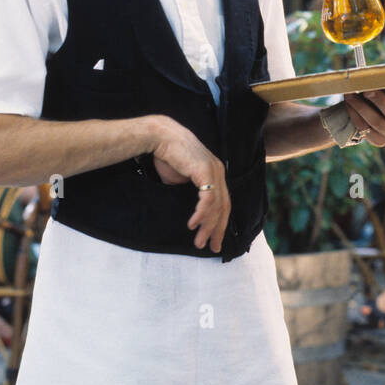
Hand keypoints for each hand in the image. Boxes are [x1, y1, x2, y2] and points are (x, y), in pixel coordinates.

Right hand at [149, 118, 230, 252]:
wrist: (160, 137)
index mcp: (215, 172)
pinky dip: (201, 214)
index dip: (220, 223)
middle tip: (213, 248)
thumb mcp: (182, 179)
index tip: (215, 240)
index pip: (223, 202)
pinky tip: (193, 224)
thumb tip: (192, 212)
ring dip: (208, 226)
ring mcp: (214, 170)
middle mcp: (219, 171)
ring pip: (217, 206)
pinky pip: (208, 199)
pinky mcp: (205, 171)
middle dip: (218, 230)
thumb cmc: (168, 156)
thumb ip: (190, 193)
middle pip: (224, 207)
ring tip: (199, 241)